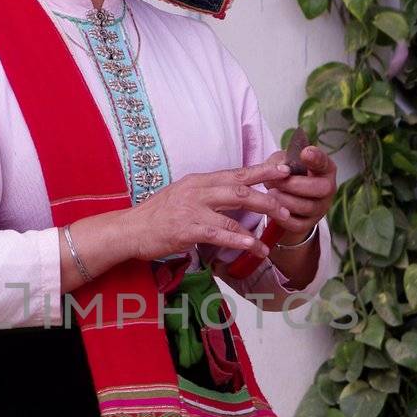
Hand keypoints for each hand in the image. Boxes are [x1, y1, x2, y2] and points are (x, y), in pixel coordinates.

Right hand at [121, 164, 297, 263]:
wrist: (130, 229)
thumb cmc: (158, 215)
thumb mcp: (183, 194)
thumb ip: (208, 193)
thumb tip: (234, 193)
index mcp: (199, 180)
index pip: (237, 172)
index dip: (263, 170)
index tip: (286, 170)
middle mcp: (198, 190)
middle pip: (240, 189)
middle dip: (267, 198)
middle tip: (286, 208)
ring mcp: (192, 209)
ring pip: (233, 213)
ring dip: (256, 225)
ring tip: (271, 237)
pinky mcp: (187, 229)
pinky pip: (219, 233)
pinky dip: (238, 240)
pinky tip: (252, 246)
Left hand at [261, 145, 336, 239]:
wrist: (283, 199)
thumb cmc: (287, 174)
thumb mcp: (282, 161)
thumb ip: (280, 162)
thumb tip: (280, 168)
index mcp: (324, 169)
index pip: (325, 162)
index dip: (316, 158)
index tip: (305, 153)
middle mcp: (327, 189)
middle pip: (321, 188)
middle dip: (294, 184)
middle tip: (274, 181)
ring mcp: (319, 208)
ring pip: (307, 207)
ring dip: (285, 200)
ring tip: (270, 193)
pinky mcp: (308, 224)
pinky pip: (296, 224)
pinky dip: (282, 217)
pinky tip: (272, 209)